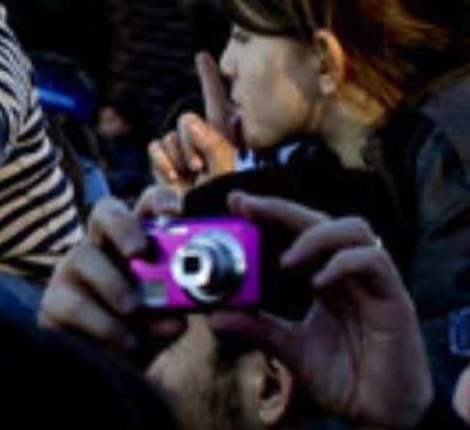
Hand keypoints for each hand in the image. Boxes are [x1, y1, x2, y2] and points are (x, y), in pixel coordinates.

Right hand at [39, 186, 185, 351]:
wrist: (111, 370)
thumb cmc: (143, 334)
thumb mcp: (166, 321)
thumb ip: (173, 316)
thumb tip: (176, 319)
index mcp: (136, 243)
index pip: (147, 206)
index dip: (160, 201)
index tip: (173, 214)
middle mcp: (101, 247)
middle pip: (105, 212)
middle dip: (123, 226)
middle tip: (140, 252)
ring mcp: (72, 271)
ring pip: (84, 257)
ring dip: (113, 285)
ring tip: (134, 312)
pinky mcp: (53, 302)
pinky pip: (73, 304)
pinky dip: (102, 324)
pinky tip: (122, 343)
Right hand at [148, 52, 237, 192]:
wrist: (191, 225)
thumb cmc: (217, 203)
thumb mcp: (224, 174)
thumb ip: (213, 144)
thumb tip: (190, 120)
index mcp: (221, 139)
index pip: (216, 102)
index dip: (208, 79)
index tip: (202, 56)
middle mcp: (199, 141)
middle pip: (187, 118)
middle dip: (190, 141)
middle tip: (198, 167)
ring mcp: (179, 151)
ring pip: (169, 136)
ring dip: (177, 157)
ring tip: (188, 178)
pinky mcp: (162, 161)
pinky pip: (155, 147)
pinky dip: (162, 162)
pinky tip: (173, 177)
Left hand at [210, 192, 431, 427]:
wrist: (380, 412)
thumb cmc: (345, 377)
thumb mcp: (291, 350)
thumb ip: (259, 330)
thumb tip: (217, 316)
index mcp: (325, 279)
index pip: (299, 231)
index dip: (271, 213)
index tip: (237, 202)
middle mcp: (349, 274)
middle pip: (321, 220)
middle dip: (281, 208)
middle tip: (247, 206)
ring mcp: (374, 283)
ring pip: (353, 229)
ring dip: (314, 235)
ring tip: (285, 261)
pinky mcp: (394, 300)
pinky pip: (375, 262)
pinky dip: (343, 263)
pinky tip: (318, 282)